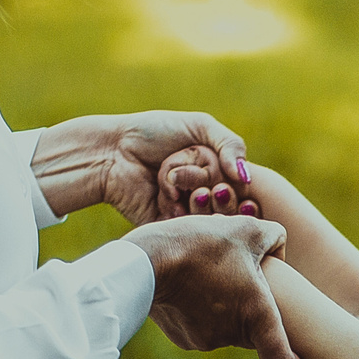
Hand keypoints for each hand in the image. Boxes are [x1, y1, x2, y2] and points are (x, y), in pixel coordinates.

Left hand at [100, 112, 254, 225]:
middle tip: (187, 175)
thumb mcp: (199, 126)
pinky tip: (164, 197)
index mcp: (216, 172)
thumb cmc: (153, 132)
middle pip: (227, 206)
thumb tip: (246, 177)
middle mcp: (205, 194)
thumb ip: (230, 144)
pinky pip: (188, 232)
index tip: (222, 174)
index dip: (235, 185)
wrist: (112, 151)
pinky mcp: (170, 229)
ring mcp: (187, 213)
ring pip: (209, 220)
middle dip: (210, 187)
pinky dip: (179, 212)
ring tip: (171, 183)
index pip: (241, 189)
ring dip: (192, 198)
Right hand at [128, 214, 303, 358]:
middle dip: (253, 312)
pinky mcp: (184, 339)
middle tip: (243, 284)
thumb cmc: (201, 245)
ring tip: (211, 275)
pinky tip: (191, 286)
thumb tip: (279, 246)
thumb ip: (273, 236)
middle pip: (254, 331)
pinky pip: (202, 327)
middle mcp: (234, 335)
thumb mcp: (246, 228)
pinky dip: (201, 310)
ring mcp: (207, 341)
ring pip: (227, 326)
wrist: (147, 262)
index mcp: (257, 315)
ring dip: (225, 306)